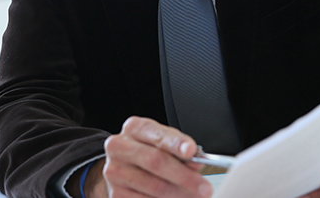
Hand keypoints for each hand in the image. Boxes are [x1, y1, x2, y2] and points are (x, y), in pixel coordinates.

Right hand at [89, 116, 210, 197]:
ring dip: (179, 193)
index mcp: (134, 128)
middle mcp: (120, 147)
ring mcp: (114, 171)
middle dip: (184, 176)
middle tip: (204, 187)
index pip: (157, 135)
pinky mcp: (115, 194)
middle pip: (155, 161)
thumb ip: (178, 150)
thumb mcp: (161, 143)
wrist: (121, 167)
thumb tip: (196, 161)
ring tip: (194, 195)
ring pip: (154, 186)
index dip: (176, 143)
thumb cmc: (146, 151)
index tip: (192, 151)